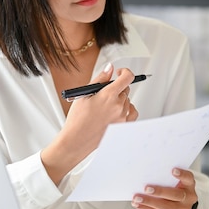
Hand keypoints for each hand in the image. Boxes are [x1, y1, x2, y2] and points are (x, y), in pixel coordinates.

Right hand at [42, 63, 137, 183]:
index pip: (127, 77)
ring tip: (105, 105)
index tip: (119, 73)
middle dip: (117, 88)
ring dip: (120, 99)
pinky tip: (118, 110)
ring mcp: (122, 117)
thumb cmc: (77, 120)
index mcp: (109, 95)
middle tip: (104, 93)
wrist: (76, 141)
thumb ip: (100, 79)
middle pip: (126, 89)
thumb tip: (109, 68)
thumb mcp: (84, 94)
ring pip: (128, 101)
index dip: (124, 72)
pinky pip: (132, 113)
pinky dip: (128, 109)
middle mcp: (118, 106)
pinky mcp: (123, 126)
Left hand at [131, 168, 197, 208]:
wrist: (180, 203)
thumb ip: (167, 176)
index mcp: (189, 185)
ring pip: (165, 206)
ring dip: (149, 201)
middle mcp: (188, 197)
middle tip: (147, 188)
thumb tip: (149, 172)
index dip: (182, 174)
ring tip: (137, 198)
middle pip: (175, 195)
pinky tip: (138, 204)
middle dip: (160, 191)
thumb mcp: (176, 180)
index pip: (188, 178)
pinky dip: (146, 208)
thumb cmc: (175, 187)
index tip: (173, 170)